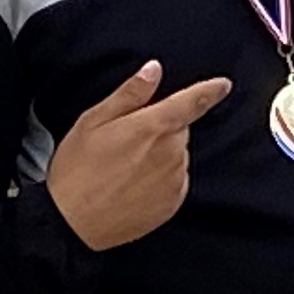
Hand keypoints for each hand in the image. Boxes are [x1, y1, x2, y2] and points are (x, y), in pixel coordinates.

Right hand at [45, 62, 234, 250]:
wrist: (71, 224)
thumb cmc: (76, 171)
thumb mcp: (94, 121)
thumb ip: (130, 93)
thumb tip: (153, 70)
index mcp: (152, 127)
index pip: (193, 102)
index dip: (211, 90)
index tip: (223, 85)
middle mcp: (170, 153)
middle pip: (179, 130)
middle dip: (160, 129)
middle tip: (126, 142)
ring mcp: (174, 181)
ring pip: (176, 156)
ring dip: (159, 156)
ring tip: (124, 168)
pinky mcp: (172, 204)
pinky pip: (175, 181)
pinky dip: (160, 179)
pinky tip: (132, 185)